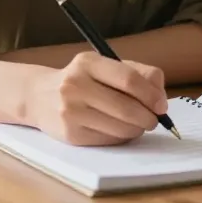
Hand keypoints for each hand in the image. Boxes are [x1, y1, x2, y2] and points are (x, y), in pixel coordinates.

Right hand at [24, 52, 167, 145]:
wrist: (39, 96)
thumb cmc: (83, 80)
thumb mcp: (105, 66)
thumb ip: (138, 73)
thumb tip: (160, 98)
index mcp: (88, 62)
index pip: (128, 79)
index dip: (151, 94)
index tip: (162, 105)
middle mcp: (76, 85)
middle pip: (126, 107)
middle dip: (148, 117)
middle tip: (155, 120)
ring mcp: (71, 111)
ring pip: (119, 127)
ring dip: (137, 129)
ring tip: (139, 125)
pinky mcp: (70, 134)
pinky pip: (108, 140)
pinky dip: (122, 137)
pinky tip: (120, 130)